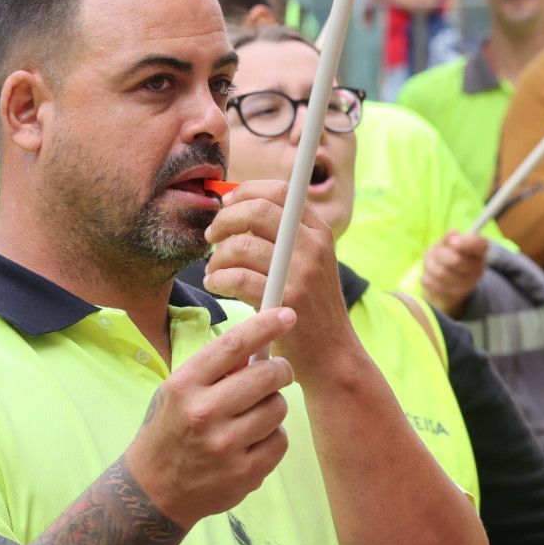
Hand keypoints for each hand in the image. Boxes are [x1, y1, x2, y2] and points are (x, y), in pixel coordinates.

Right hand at [122, 307, 296, 528]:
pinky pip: (280, 441)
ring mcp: (225, 446)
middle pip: (267, 376)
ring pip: (278, 408)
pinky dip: (273, 437)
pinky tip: (253, 440)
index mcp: (184, 386)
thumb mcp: (177, 391)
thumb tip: (259, 344)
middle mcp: (204, 413)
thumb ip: (214, 370)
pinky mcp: (244, 473)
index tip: (286, 314)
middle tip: (277, 372)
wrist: (154, 490)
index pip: (233, 345)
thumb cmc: (169, 431)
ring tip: (254, 413)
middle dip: (280, 370)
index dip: (264, 325)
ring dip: (273, 405)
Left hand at [201, 178, 355, 382]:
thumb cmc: (309, 307)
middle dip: (225, 220)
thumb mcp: (308, 263)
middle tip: (212, 236)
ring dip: (218, 257)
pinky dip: (217, 278)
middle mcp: (313, 246)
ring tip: (214, 270)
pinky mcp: (285, 299)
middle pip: (257, 210)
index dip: (246, 192)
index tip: (226, 205)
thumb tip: (238, 207)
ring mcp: (302, 272)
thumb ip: (283, 236)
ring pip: (242, 245)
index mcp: (318, 231)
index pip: (280, 190)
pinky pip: (236, 277)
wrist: (332, 354)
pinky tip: (216, 284)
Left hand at [421, 231, 488, 313]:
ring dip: (430, 266)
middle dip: (440, 254)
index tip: (453, 242)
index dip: (467, 243)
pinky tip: (431, 276)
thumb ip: (449, 238)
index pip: (480, 244)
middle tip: (437, 252)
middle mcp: (477, 268)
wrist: (445, 283)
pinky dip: (427, 277)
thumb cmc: (447, 256)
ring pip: (441, 273)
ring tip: (432, 264)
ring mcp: (468, 284)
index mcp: (479, 251)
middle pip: (456, 260)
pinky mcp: (454, 295)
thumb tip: (453, 233)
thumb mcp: (447, 244)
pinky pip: (433, 283)